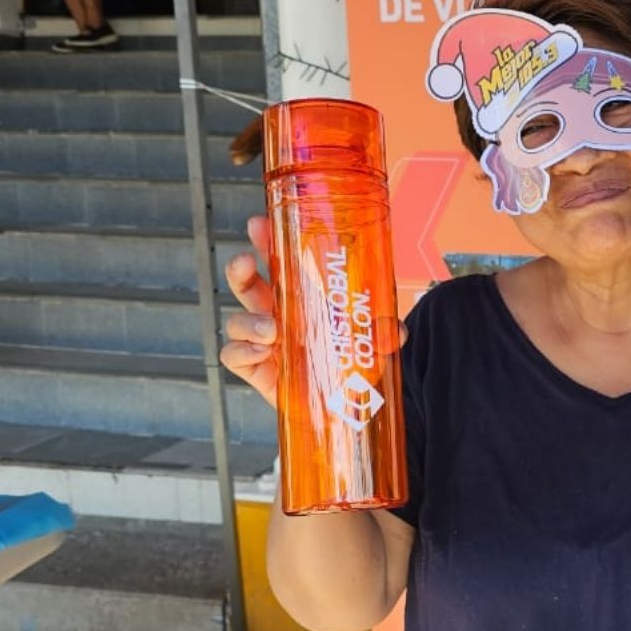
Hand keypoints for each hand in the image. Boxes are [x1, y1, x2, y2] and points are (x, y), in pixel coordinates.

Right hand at [219, 216, 410, 408]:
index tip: (260, 224)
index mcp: (300, 297)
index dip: (265, 242)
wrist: (345, 406)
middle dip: (240, 270)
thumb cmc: (352, 363)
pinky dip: (242, 351)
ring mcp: (262, 343)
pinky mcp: (256, 370)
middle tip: (245, 262)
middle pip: (246, 285)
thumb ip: (385, 334)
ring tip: (271, 331)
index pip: (278, 263)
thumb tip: (397, 331)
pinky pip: (233, 356)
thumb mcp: (374, 342)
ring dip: (248, 321)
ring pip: (236, 321)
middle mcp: (276, 315)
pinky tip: (263, 353)